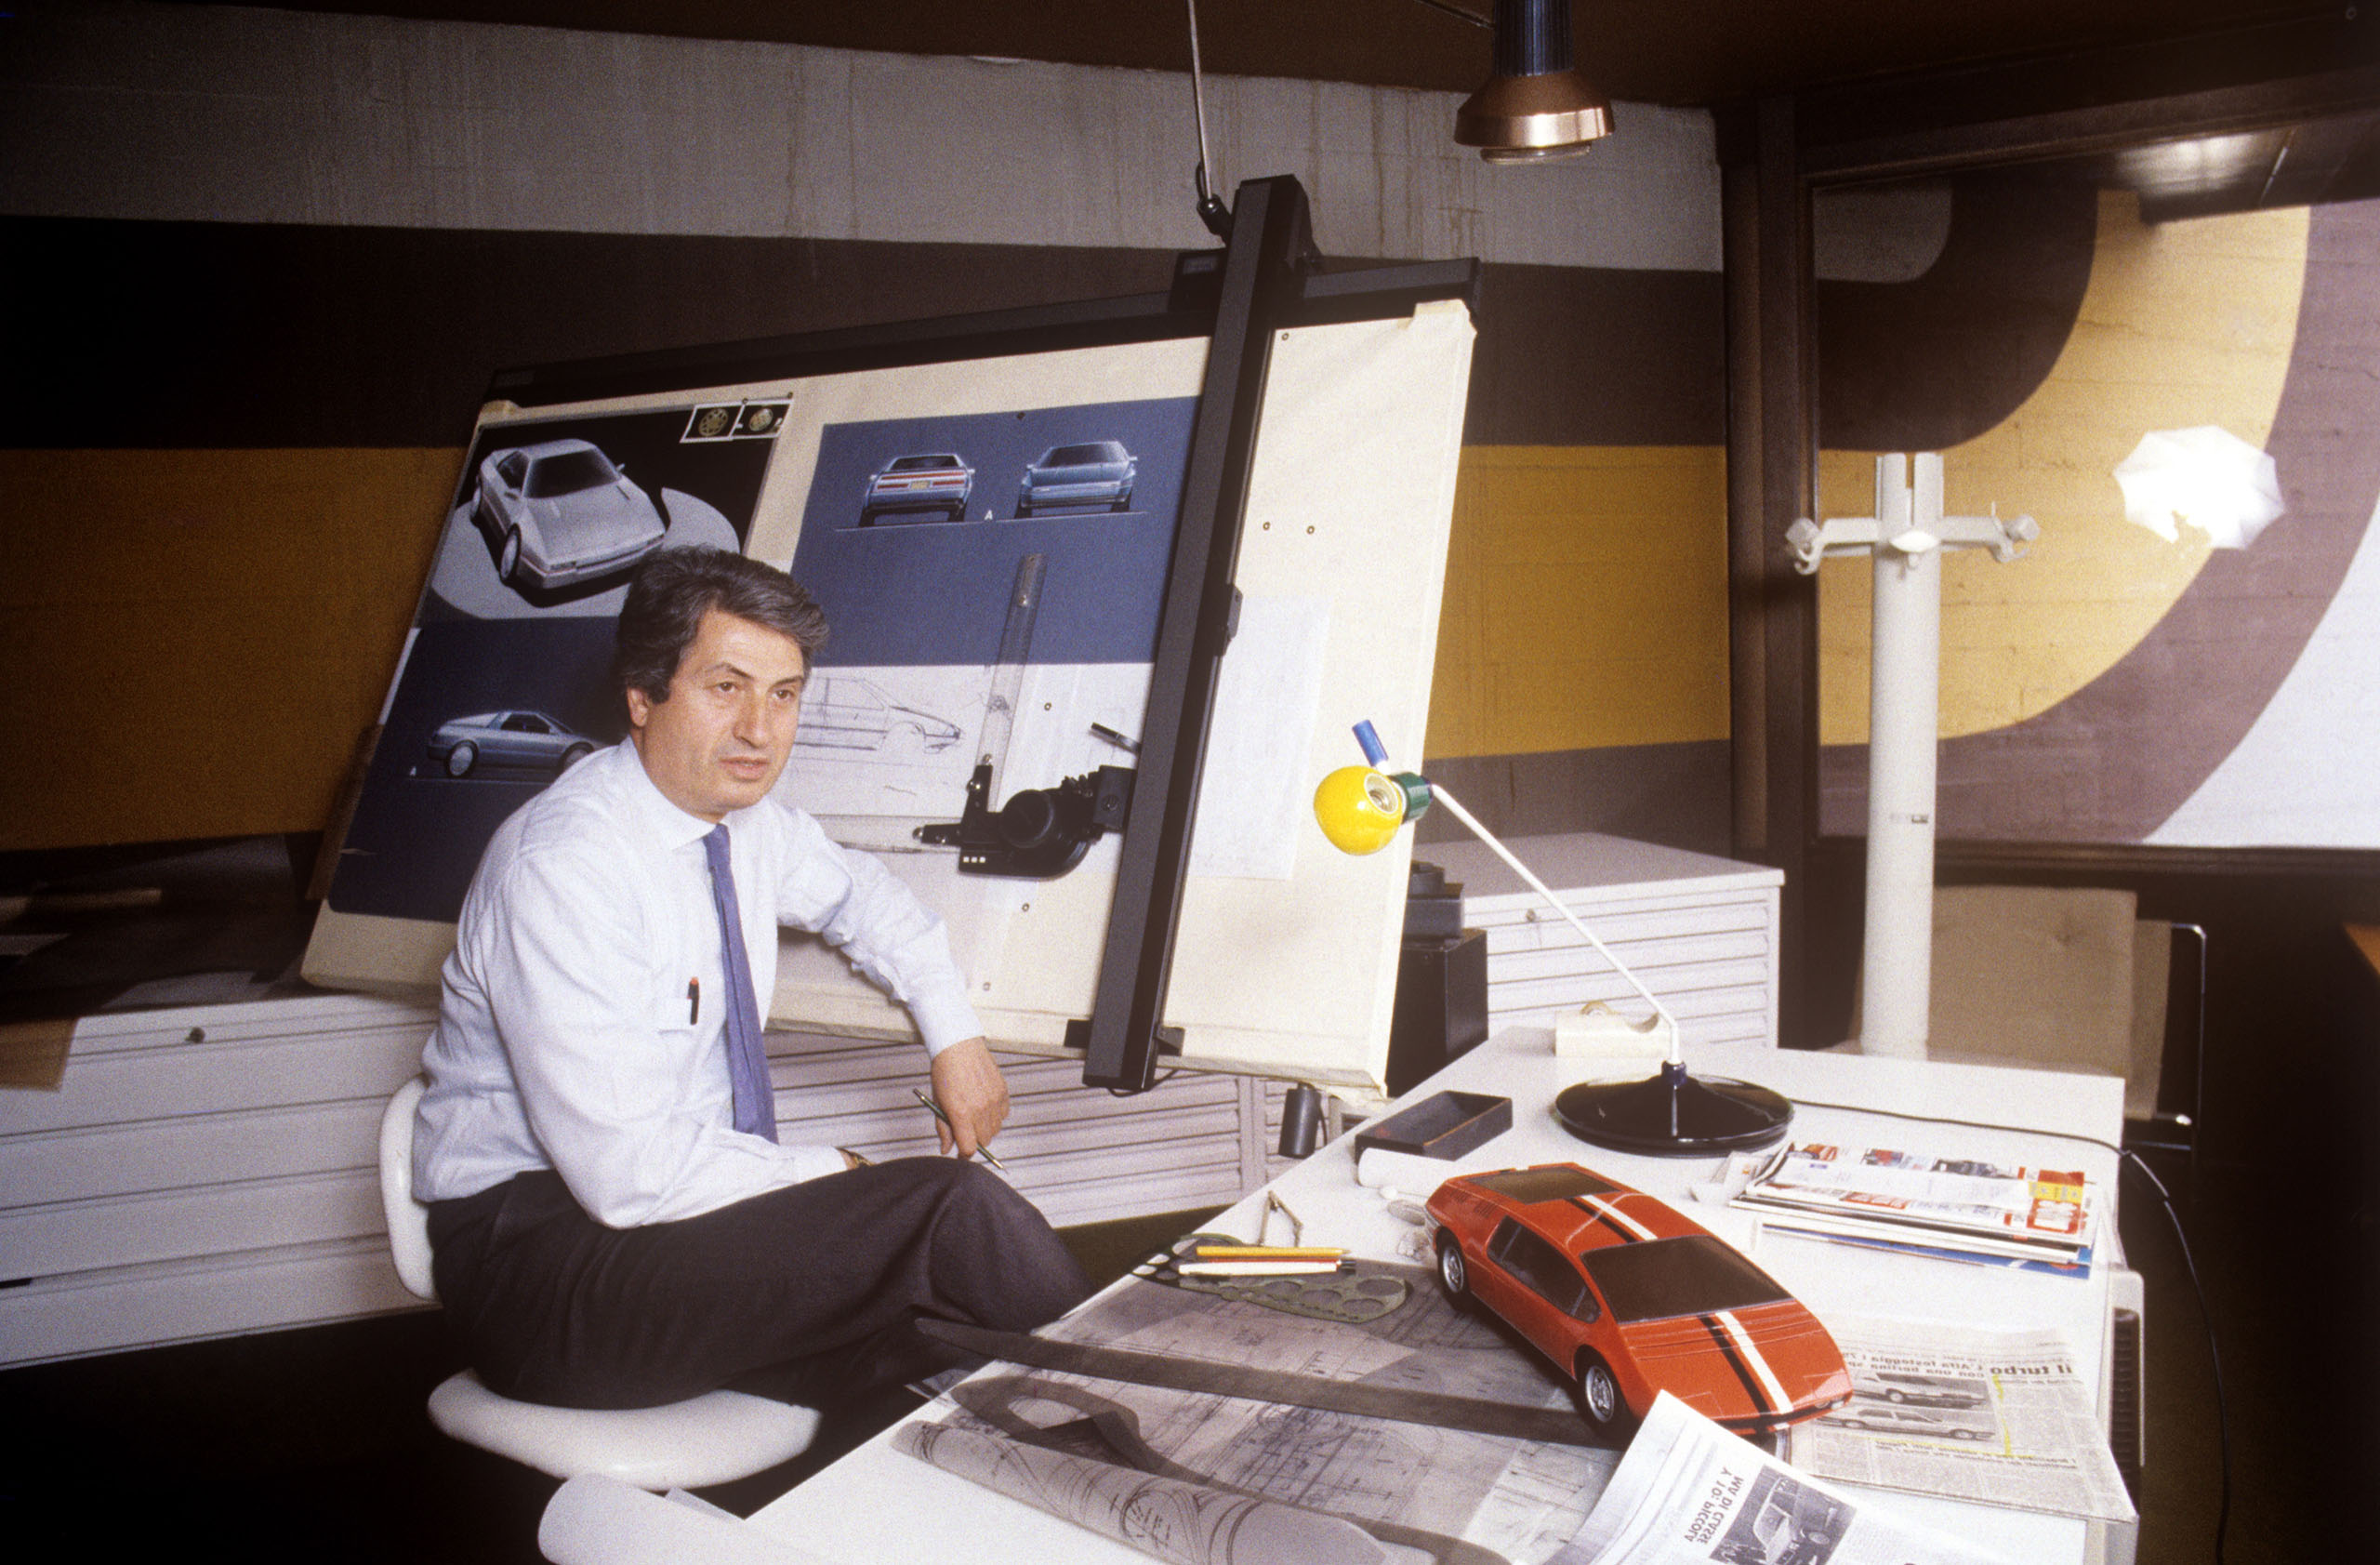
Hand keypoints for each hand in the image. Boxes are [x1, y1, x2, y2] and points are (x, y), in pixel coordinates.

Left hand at [927, 1037, 1007, 1158]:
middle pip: (984, 1141)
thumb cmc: (945, 1072)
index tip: (960, 1153)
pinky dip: (996, 1115)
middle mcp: (980, 1109)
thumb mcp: (938, 1103)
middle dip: (974, 1140)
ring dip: (986, 1128)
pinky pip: (1004, 1115)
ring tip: (974, 1114)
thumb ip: (943, 1129)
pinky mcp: (1003, 1092)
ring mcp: (994, 1100)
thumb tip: (946, 1149)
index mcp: (961, 1114)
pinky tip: (984, 1104)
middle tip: (964, 1129)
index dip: (963, 1154)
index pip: (969, 1149)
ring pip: (995, 1129)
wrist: (958, 1046)